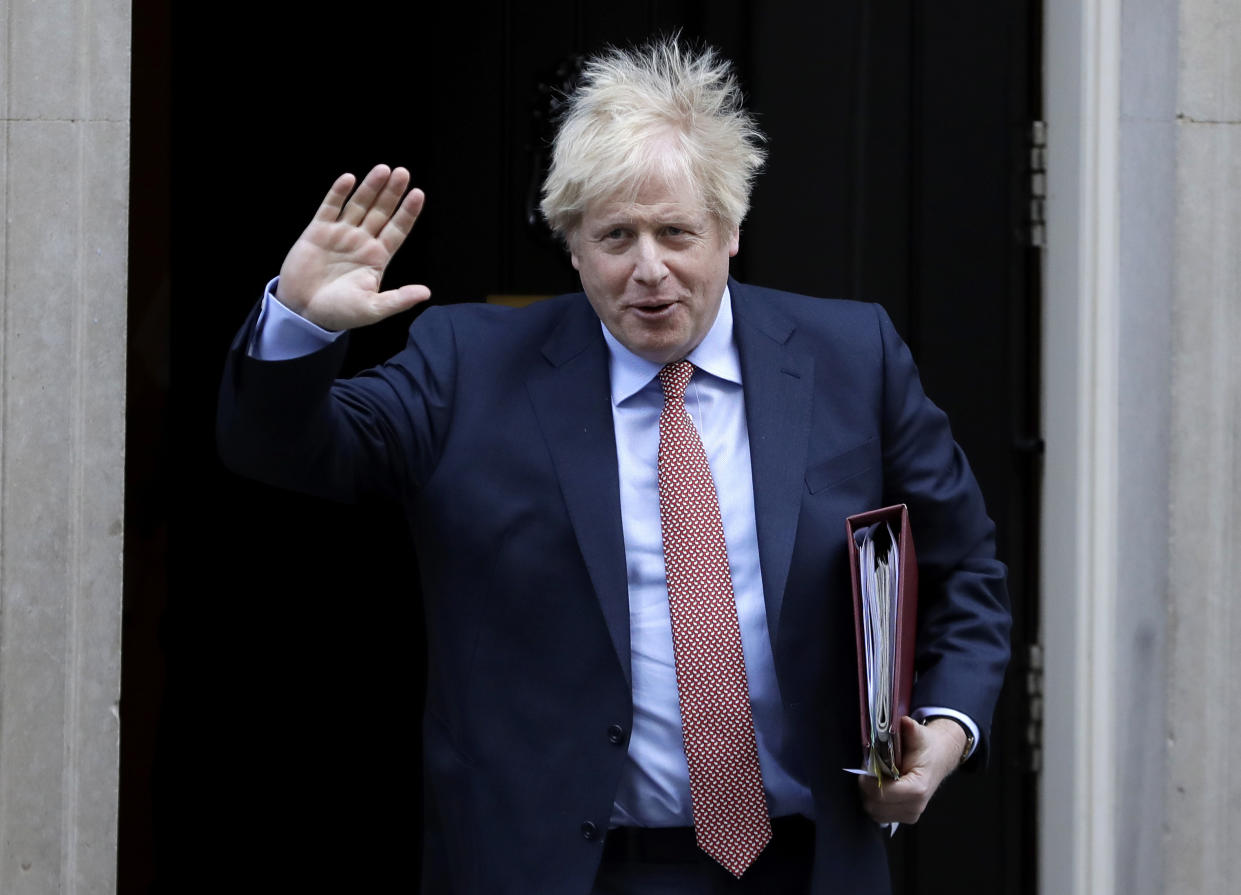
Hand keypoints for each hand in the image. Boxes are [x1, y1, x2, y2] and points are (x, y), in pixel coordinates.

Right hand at [276, 164, 430, 330]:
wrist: (303, 312)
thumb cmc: (339, 313)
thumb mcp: (372, 309)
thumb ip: (398, 299)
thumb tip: (426, 293)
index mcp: (377, 257)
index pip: (397, 230)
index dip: (407, 213)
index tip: (418, 194)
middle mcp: (362, 241)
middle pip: (381, 212)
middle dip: (392, 193)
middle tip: (403, 173)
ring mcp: (340, 234)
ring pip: (359, 205)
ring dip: (370, 187)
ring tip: (383, 170)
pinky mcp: (318, 231)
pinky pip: (330, 207)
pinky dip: (338, 193)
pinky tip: (349, 179)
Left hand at [858, 716, 965, 824]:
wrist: (940, 759)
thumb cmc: (927, 748)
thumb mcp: (919, 735)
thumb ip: (911, 729)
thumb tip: (904, 722)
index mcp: (918, 788)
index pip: (881, 794)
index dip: (868, 780)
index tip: (866, 766)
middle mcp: (915, 806)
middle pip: (875, 805)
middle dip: (867, 787)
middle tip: (869, 770)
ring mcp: (911, 815)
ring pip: (875, 812)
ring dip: (869, 795)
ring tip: (875, 777)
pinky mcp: (906, 817)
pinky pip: (880, 815)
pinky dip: (875, 802)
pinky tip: (880, 787)